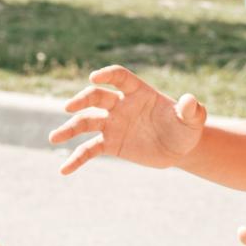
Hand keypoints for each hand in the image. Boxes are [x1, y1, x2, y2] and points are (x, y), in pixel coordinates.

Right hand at [49, 65, 205, 174]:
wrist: (179, 148)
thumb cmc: (186, 128)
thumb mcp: (193, 120)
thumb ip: (191, 109)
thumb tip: (191, 101)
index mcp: (138, 92)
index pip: (119, 78)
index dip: (107, 75)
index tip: (95, 77)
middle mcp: (121, 105)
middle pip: (97, 97)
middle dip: (82, 100)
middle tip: (69, 108)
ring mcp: (113, 124)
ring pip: (86, 122)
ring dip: (69, 129)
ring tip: (53, 138)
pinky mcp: (110, 144)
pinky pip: (89, 150)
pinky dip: (76, 159)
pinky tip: (64, 170)